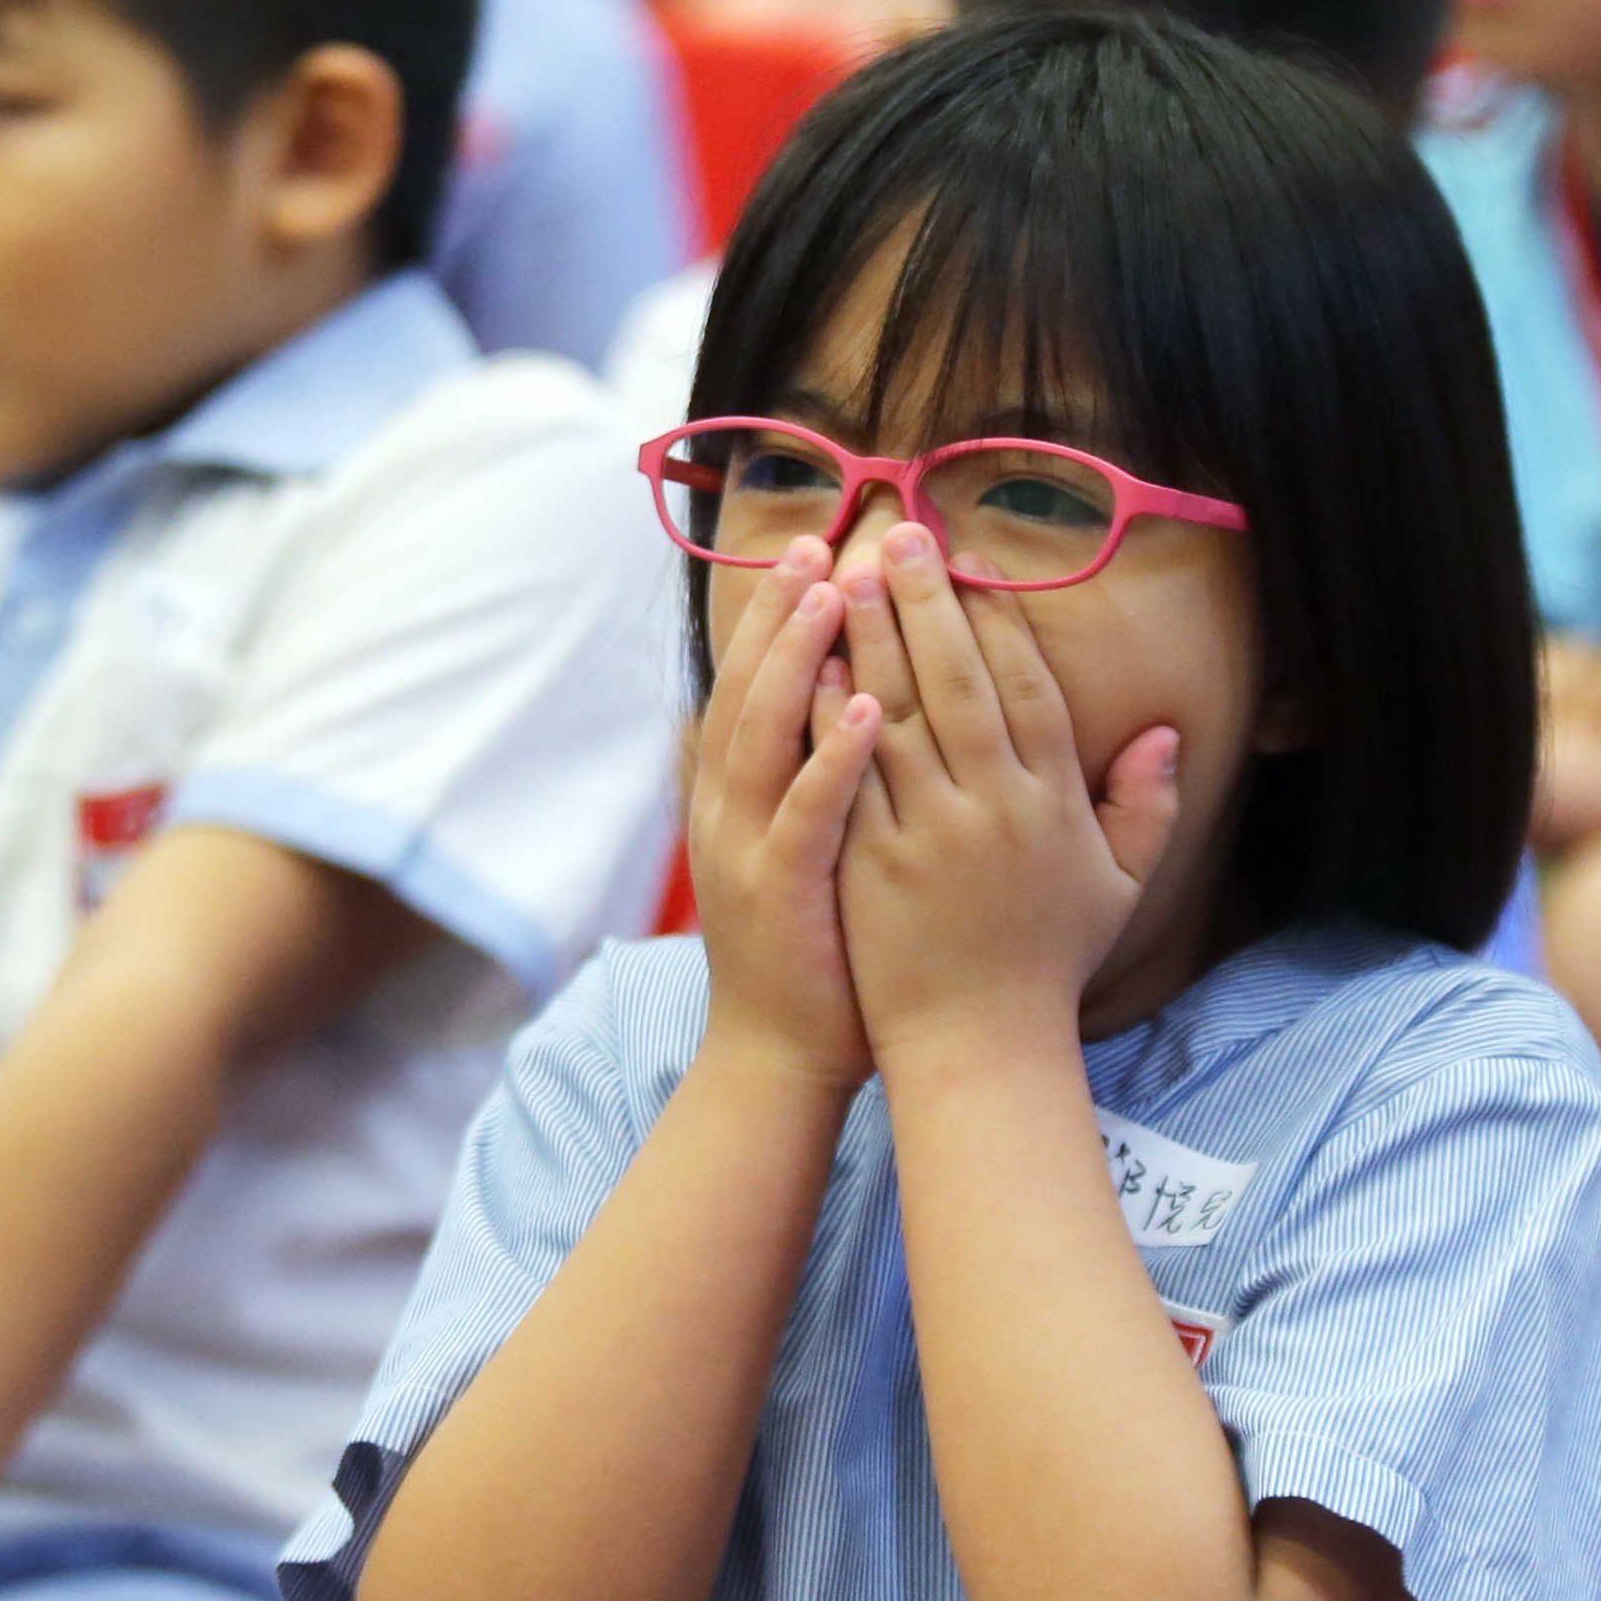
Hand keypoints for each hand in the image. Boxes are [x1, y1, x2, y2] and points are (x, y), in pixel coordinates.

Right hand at [685, 536, 885, 1093]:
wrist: (778, 1058)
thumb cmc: (815, 955)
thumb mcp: (803, 852)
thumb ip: (810, 779)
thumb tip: (838, 705)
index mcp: (737, 799)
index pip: (754, 689)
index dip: (777, 620)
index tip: (815, 552)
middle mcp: (729, 812)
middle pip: (747, 692)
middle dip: (779, 615)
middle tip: (816, 543)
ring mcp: (746, 850)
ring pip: (765, 736)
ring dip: (797, 660)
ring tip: (835, 592)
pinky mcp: (780, 894)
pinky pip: (808, 813)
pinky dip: (835, 756)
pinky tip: (872, 706)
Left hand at [832, 525, 1178, 1065]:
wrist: (980, 1046)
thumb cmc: (1047, 963)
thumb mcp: (1118, 886)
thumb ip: (1146, 806)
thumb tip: (1167, 733)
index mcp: (1053, 803)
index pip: (1026, 688)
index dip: (998, 619)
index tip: (971, 563)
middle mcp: (994, 808)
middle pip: (958, 681)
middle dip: (927, 601)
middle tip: (899, 533)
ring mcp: (928, 835)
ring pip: (897, 715)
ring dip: (870, 638)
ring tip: (845, 573)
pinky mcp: (870, 864)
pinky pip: (847, 774)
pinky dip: (828, 717)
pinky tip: (807, 664)